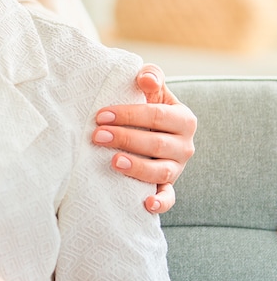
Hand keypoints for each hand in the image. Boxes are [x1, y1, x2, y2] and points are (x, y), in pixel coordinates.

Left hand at [92, 63, 196, 214]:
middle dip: (125, 138)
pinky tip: (146, 203)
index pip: (157, 115)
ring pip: (162, 171)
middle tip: (97, 135)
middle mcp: (184, 145)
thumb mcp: (152, 89)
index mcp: (183, 119)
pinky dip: (161, 202)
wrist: (150, 130)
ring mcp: (177, 167)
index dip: (129, 115)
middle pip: (156, 143)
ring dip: (137, 167)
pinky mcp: (168, 185)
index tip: (100, 115)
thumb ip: (151, 77)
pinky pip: (168, 197)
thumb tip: (145, 78)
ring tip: (113, 161)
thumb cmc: (146, 106)